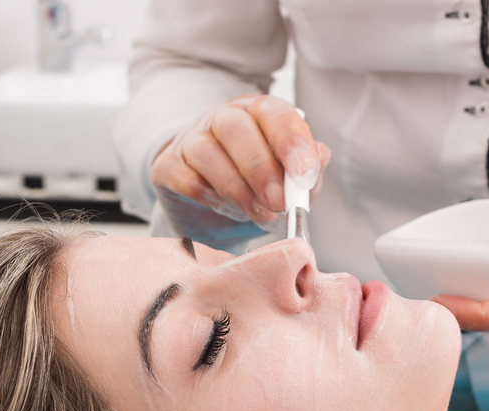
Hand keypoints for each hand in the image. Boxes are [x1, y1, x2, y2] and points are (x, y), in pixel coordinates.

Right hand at [149, 94, 330, 247]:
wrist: (213, 219)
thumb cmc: (257, 194)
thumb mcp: (289, 185)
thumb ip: (307, 172)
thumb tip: (321, 156)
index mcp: (258, 114)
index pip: (275, 113)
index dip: (291, 141)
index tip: (304, 174)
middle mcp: (222, 118)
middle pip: (236, 129)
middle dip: (261, 169)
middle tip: (278, 203)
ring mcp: (190, 140)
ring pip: (207, 152)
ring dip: (235, 188)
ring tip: (255, 213)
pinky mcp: (167, 166)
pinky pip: (183, 177)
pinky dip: (206, 196)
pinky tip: (223, 209)